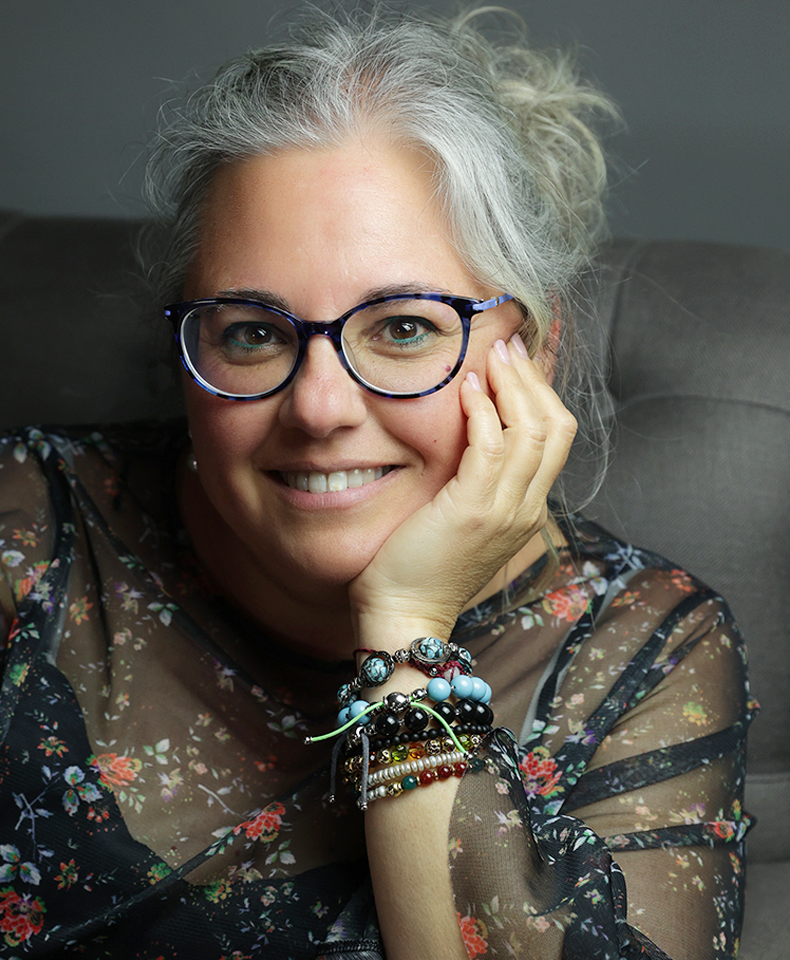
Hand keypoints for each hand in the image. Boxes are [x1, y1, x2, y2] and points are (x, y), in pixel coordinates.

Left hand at [348, 333, 576, 646]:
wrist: (404, 614)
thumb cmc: (420, 568)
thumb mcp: (462, 520)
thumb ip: (476, 483)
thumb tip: (473, 436)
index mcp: (528, 510)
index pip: (556, 439)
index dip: (543, 392)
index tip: (519, 360)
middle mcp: (527, 509)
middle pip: (556, 428)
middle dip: (535, 379)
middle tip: (510, 345)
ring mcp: (505, 511)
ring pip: (532, 431)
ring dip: (513, 385)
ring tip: (493, 354)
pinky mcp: (474, 511)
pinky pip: (493, 448)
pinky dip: (485, 412)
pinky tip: (468, 389)